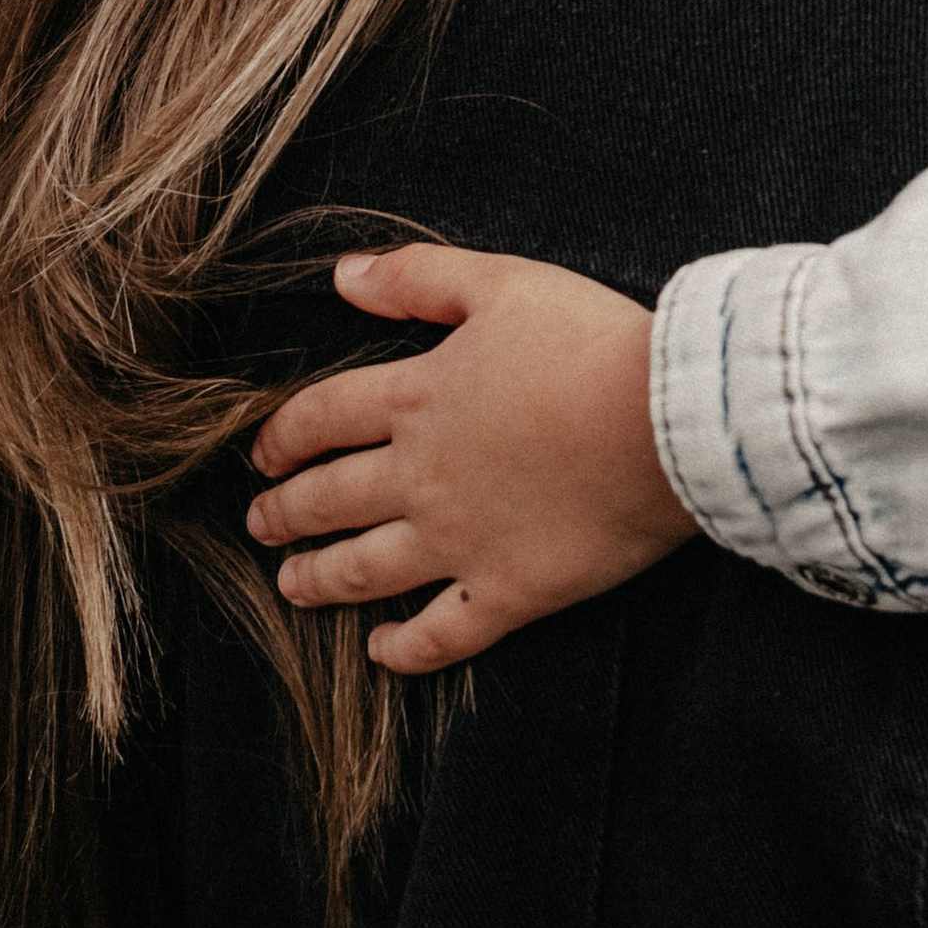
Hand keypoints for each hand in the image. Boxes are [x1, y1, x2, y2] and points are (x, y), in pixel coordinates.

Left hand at [244, 245, 691, 674]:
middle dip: (287, 512)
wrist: (667, 421)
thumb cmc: (592, 343)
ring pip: (366, 569)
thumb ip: (418, 277)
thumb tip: (343, 277)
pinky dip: (406, 648)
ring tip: (291, 584)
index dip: (283, 436)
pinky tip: (382, 650)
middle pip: (331, 498)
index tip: (261, 455)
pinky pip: (443, 633)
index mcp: (417, 399)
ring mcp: (461, 540)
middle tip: (261, 523)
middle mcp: (422, 476)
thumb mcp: (503, 283)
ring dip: (319, 579)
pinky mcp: (509, 590)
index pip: (323, 418)